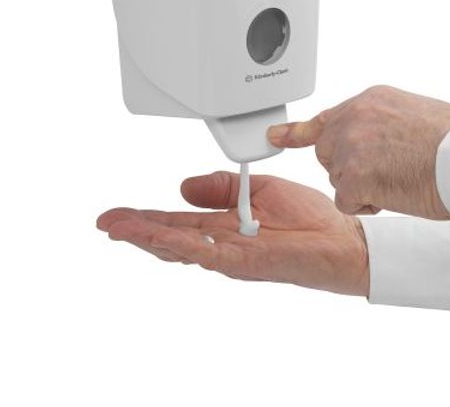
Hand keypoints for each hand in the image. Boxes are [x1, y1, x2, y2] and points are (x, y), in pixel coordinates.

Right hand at [97, 171, 368, 295]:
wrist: (343, 239)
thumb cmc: (309, 218)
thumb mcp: (258, 190)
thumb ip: (220, 188)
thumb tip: (183, 187)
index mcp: (225, 226)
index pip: (177, 222)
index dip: (147, 218)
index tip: (119, 214)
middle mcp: (222, 244)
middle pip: (169, 238)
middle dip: (136, 230)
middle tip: (106, 222)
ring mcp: (230, 256)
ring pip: (179, 247)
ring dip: (147, 237)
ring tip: (119, 228)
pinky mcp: (243, 263)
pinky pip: (204, 252)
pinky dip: (177, 244)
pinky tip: (156, 237)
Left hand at [267, 85, 449, 219]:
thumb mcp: (411, 113)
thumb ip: (380, 122)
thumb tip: (374, 137)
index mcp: (369, 100)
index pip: (325, 118)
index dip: (298, 132)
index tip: (273, 136)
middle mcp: (353, 118)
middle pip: (327, 152)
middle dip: (348, 168)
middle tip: (385, 170)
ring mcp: (351, 145)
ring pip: (338, 178)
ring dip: (363, 187)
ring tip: (400, 177)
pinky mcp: (354, 175)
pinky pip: (347, 200)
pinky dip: (368, 204)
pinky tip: (394, 193)